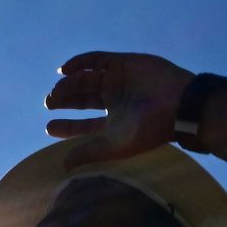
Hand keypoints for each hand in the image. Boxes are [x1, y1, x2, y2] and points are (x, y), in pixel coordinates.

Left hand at [45, 52, 195, 167]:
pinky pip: (95, 59)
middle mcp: (115, 100)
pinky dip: (78, 63)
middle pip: (82, 98)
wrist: (177, 105)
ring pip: (85, 79)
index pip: (85, 125)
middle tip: (50, 103)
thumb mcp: (114, 146)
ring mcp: (118, 81)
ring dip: (68, 84)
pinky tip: (64, 71)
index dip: (66, 126)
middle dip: (64, 100)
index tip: (49, 127)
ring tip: (56, 92)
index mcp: (114, 122)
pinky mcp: (122, 63)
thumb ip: (89, 153)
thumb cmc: (148, 130)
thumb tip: (64, 166)